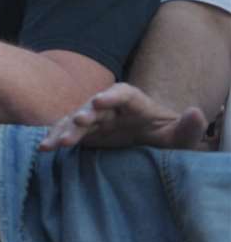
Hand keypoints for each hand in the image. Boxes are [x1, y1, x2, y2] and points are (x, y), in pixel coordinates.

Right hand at [39, 83, 210, 150]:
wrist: (148, 136)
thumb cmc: (166, 134)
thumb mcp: (180, 135)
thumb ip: (189, 126)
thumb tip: (197, 113)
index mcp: (132, 100)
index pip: (122, 94)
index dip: (110, 97)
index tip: (99, 100)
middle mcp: (108, 105)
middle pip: (93, 107)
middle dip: (84, 115)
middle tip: (78, 122)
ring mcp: (94, 118)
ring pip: (75, 120)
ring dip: (64, 130)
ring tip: (53, 144)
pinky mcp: (84, 131)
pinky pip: (66, 131)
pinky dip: (54, 137)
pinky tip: (43, 147)